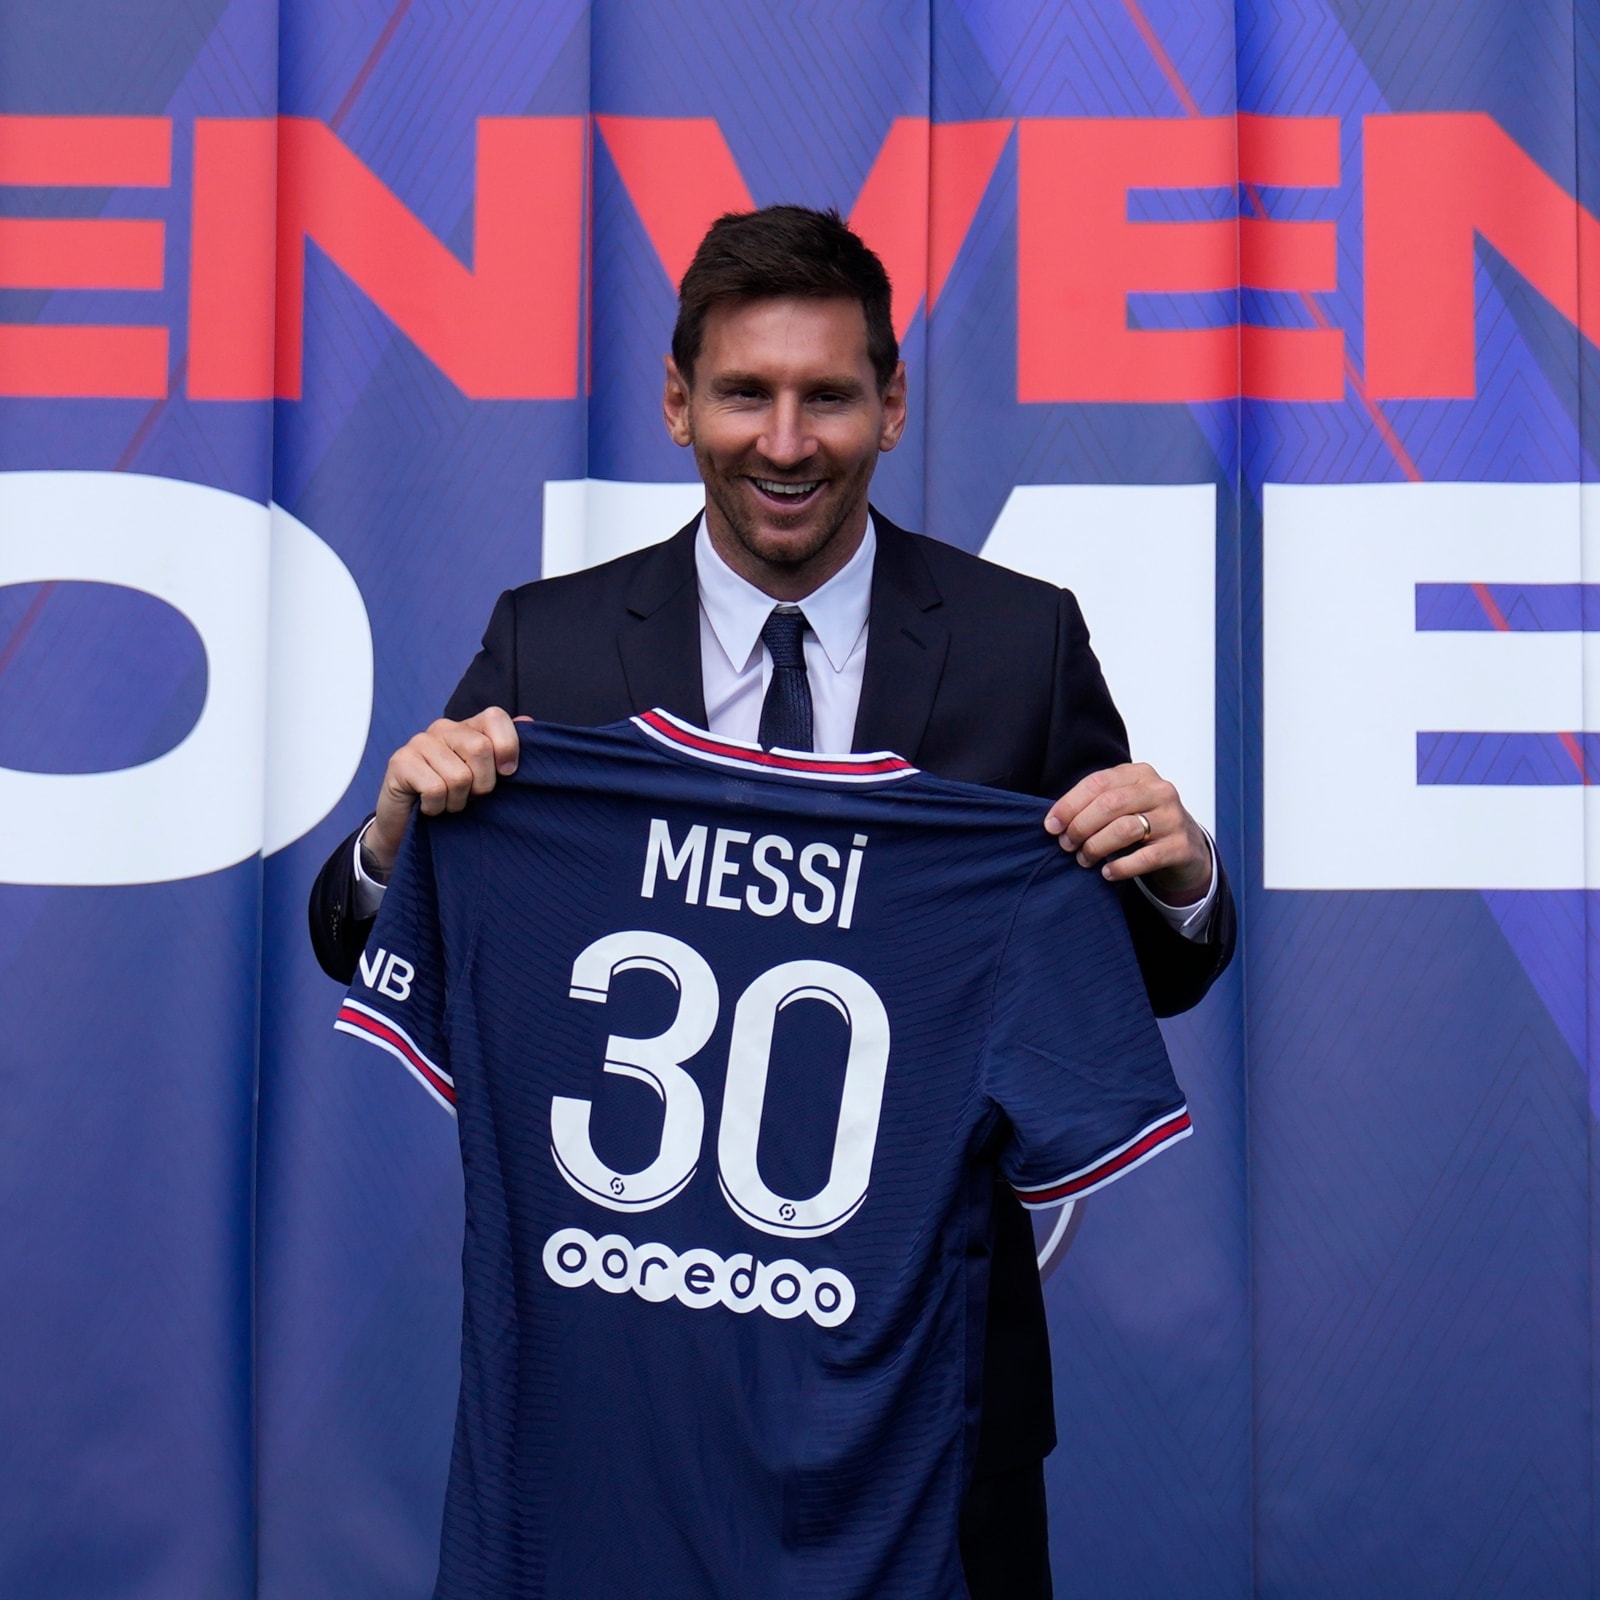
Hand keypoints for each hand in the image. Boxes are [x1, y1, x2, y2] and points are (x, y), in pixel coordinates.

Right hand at [363, 708, 523, 876]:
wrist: (409, 827)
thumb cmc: (454, 799)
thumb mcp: (486, 777)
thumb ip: (505, 751)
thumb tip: (528, 721)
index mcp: (468, 727)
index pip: (496, 717)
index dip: (508, 747)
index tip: (507, 774)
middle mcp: (443, 728)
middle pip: (480, 749)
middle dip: (483, 784)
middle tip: (471, 796)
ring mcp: (419, 742)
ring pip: (459, 775)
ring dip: (458, 801)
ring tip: (449, 802)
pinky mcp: (400, 762)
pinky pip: (436, 789)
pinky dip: (438, 807)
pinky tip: (430, 806)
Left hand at [1044, 763, 1210, 906]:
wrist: (1186, 849)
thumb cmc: (1143, 823)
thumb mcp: (1123, 804)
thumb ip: (1094, 804)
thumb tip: (1054, 822)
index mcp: (1140, 774)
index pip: (1098, 783)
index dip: (1069, 804)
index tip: (1051, 825)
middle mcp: (1159, 791)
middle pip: (1109, 804)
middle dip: (1080, 826)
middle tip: (1066, 845)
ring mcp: (1173, 818)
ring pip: (1125, 829)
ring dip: (1096, 847)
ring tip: (1084, 859)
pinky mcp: (1180, 846)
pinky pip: (1144, 858)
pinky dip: (1120, 867)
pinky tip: (1107, 873)